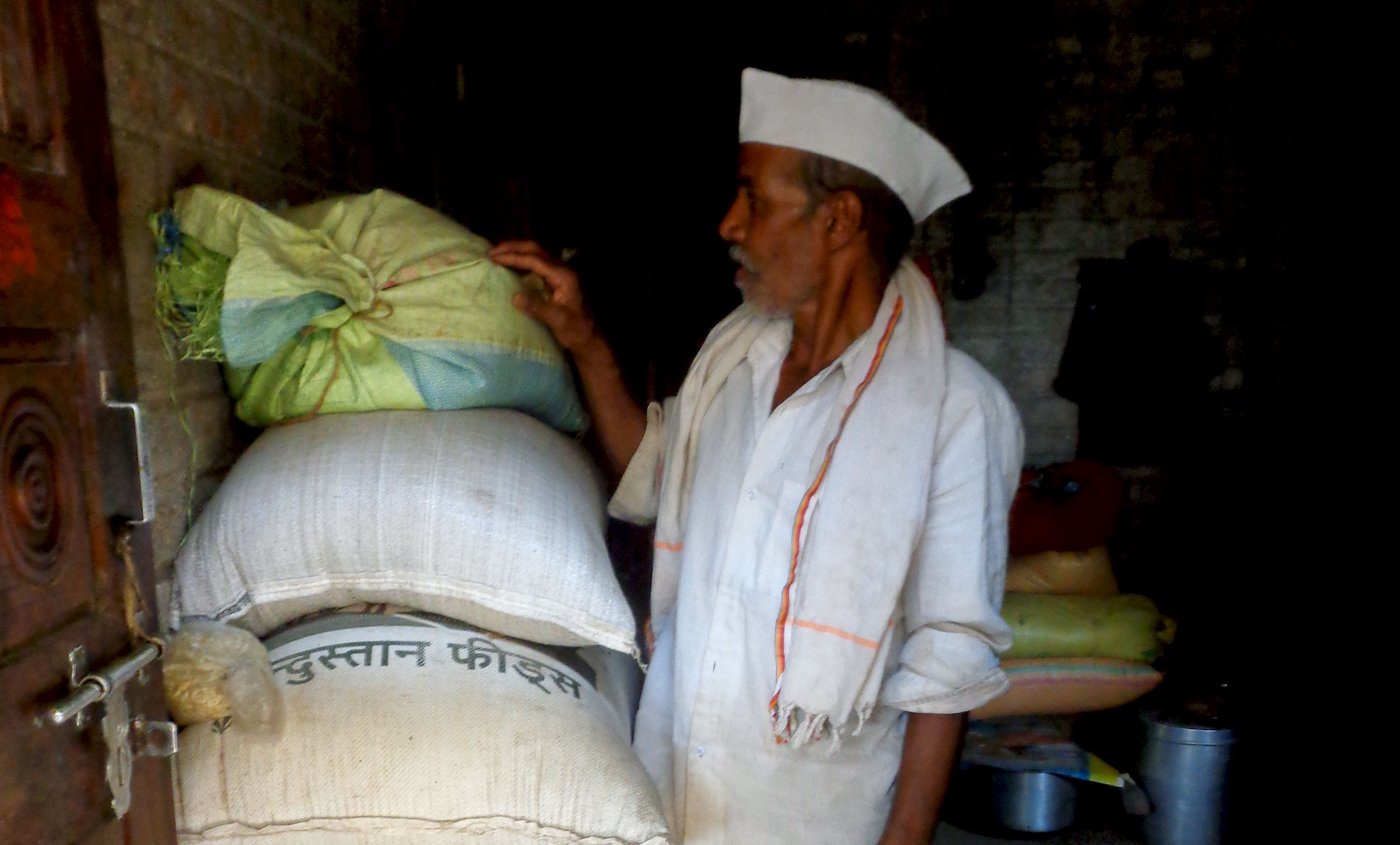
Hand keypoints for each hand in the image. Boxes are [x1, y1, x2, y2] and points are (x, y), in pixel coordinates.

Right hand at [490, 240, 600, 359]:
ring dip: (517, 251)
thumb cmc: (575, 330)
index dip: (513, 257)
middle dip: (513, 247)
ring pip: (536, 253)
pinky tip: (511, 265)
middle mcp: (563, 269)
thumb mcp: (557, 320)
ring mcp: (560, 273)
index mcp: (563, 276)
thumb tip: (515, 296)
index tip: (493, 258)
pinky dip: (522, 260)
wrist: (589, 338)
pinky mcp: (557, 279)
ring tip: (497, 255)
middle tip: (491, 252)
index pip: (535, 260)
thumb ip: (537, 307)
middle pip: (535, 249)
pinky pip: (537, 263)